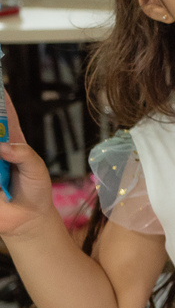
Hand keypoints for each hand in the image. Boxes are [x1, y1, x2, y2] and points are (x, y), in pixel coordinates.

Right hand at [0, 94, 57, 239]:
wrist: (28, 220)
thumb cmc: (35, 191)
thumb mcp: (37, 169)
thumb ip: (23, 154)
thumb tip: (3, 146)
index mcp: (10, 142)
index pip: (5, 116)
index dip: (3, 101)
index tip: (1, 88)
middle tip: (3, 142)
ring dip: (0, 145)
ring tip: (4, 161)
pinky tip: (1, 168)